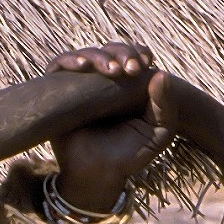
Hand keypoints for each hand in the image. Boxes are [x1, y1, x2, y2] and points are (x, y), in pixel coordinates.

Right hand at [47, 41, 176, 212]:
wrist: (97, 173)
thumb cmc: (129, 154)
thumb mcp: (158, 133)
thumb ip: (166, 106)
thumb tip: (161, 73)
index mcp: (127, 85)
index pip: (132, 56)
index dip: (138, 52)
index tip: (145, 62)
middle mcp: (103, 80)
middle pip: (111, 50)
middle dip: (123, 53)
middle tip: (131, 69)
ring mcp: (80, 83)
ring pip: (88, 54)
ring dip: (101, 57)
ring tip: (112, 70)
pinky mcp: (58, 88)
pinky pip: (60, 65)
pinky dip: (71, 61)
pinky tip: (84, 66)